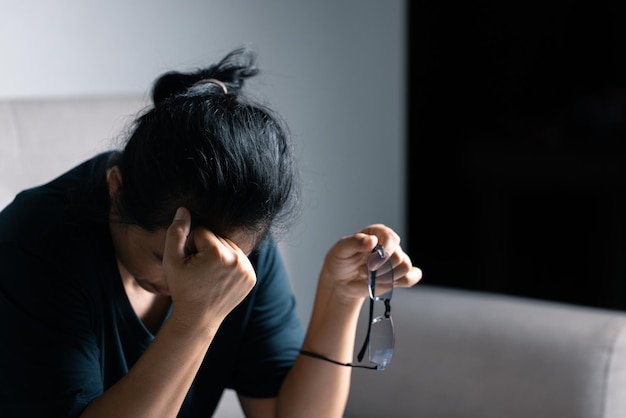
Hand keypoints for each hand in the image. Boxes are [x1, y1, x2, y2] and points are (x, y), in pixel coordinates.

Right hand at [162, 207, 256, 328]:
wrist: (198, 318)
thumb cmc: (182, 289)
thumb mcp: (171, 261)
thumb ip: (176, 232)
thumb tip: (184, 210)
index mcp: (218, 254)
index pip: (201, 232)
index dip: (190, 246)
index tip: (189, 265)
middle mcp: (237, 259)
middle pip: (216, 238)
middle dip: (204, 250)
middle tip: (198, 272)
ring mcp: (248, 269)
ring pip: (227, 246)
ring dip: (217, 256)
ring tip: (208, 275)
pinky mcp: (252, 276)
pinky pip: (237, 258)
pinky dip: (228, 264)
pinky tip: (219, 278)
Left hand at [320, 224, 421, 302]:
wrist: (341, 280)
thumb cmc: (340, 261)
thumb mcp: (340, 249)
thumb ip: (354, 242)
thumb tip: (372, 240)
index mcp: (377, 233)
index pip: (391, 238)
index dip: (384, 253)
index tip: (370, 265)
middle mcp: (389, 244)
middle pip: (398, 257)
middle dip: (380, 270)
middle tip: (363, 272)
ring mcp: (396, 259)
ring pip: (405, 268)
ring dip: (386, 277)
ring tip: (371, 277)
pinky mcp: (399, 274)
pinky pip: (413, 276)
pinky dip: (401, 282)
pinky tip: (385, 282)